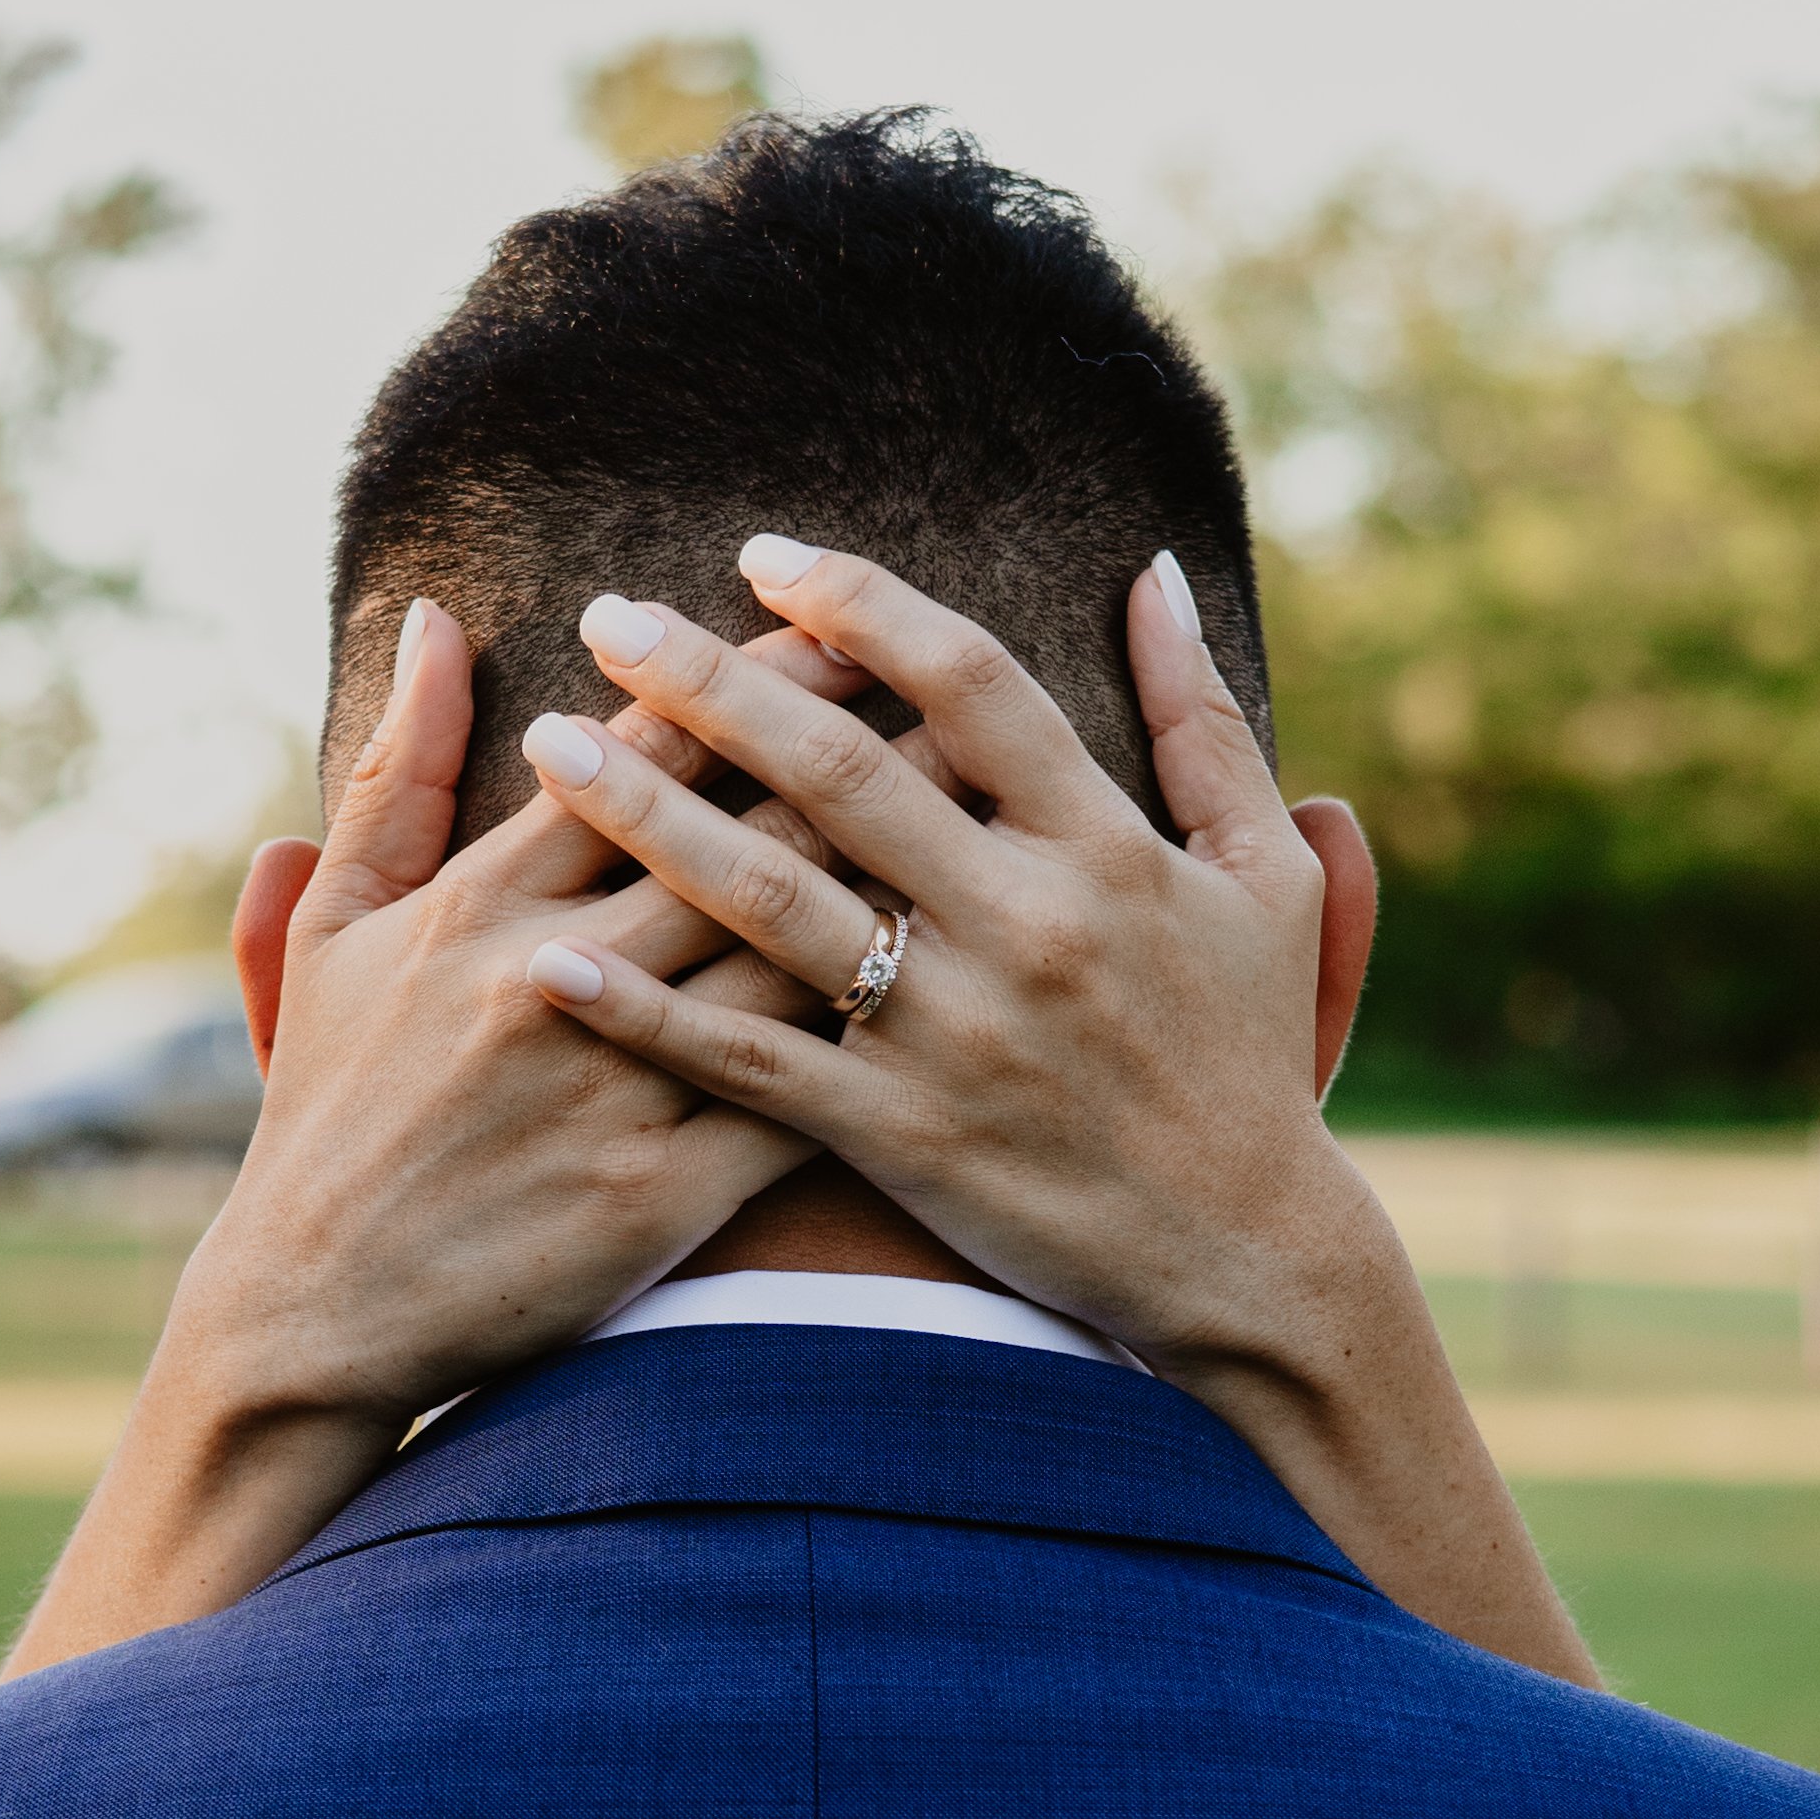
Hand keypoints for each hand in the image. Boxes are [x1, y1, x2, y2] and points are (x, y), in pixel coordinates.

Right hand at [0, 597, 898, 1675]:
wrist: (311, 1314)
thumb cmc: (326, 1117)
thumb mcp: (334, 935)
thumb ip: (393, 775)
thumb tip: (433, 620)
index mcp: (480, 904)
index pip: (644, 758)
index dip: (752, 684)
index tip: (842, 630)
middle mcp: (551, 976)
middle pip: (741, 839)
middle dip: (859, 764)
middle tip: (959, 704)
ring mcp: (611, 1089)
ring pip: (785, 961)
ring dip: (894, 895)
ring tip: (992, 838)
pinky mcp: (658, 1198)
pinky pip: (794, 1107)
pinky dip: (876, 1051)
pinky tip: (962, 1010)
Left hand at [518, 543, 1598, 1683]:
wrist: (1252, 1261)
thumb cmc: (1257, 1060)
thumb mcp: (1269, 879)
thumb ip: (1206, 722)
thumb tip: (1149, 572)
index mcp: (1107, 847)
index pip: (968, 683)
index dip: (859, 603)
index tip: (765, 558)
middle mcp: (1024, 925)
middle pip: (838, 769)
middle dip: (708, 681)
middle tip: (609, 618)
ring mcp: (956, 1035)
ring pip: (771, 899)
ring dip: (646, 814)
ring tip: (550, 745)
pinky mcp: (903, 1138)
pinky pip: (750, 1063)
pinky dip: (646, 1015)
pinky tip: (551, 965)